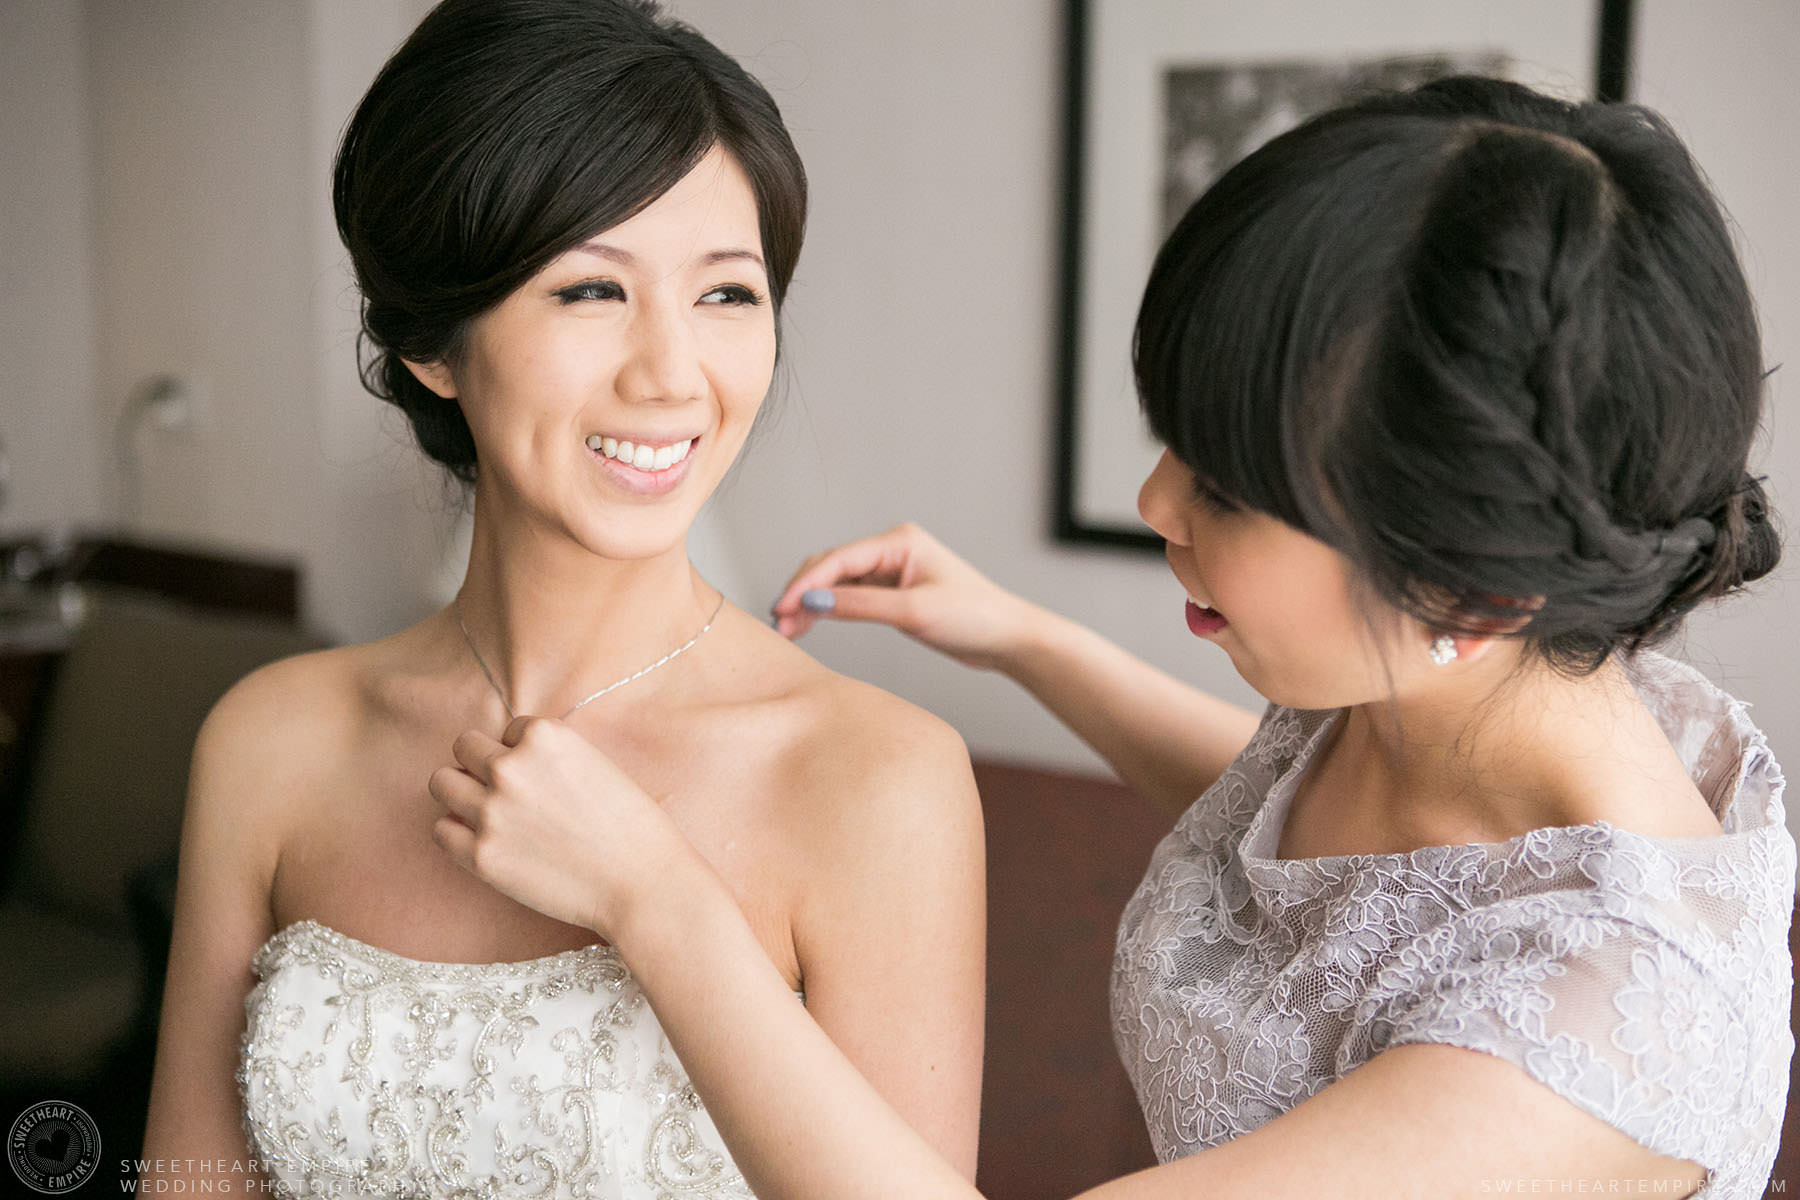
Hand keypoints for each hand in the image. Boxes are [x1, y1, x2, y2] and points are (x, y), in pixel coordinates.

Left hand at [428, 716, 689, 939]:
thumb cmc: (630, 826)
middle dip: (482, 763)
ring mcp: (491, 811)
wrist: (640, 883)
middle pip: (464, 747)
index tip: (542, 776)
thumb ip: (550, 755)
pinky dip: (458, 832)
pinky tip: (486, 840)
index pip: (509, 729)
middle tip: (506, 790)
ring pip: (441, 782)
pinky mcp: (481, 855)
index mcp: (544, 737)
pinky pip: (441, 829)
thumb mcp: (595, 764)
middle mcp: (510, 767)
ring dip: (461, 792)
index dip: (524, 752)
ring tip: (488, 811)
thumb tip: (514, 756)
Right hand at [769, 522, 1036, 670]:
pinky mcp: (894, 592)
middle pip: (831, 567)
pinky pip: (851, 596)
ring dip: (812, 604)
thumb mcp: (914, 612)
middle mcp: (892, 549)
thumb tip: (813, 602)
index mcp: (899, 542)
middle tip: (780, 626)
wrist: (1008, 638)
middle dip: (803, 593)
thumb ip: (861, 606)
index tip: (781, 609)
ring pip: (837, 583)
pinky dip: (829, 610)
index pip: (838, 559)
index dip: (806, 584)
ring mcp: (892, 570)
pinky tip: (810, 626)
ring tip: (789, 631)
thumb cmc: (973, 618)